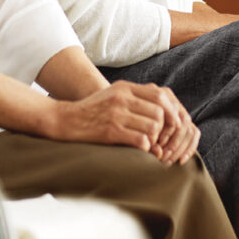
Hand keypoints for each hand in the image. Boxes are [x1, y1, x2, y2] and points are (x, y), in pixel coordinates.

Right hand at [51, 80, 199, 165]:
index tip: (174, 124)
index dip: (172, 111)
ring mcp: (116, 113)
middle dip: (166, 129)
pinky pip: (140, 140)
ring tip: (150, 145)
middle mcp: (122, 97)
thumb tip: (163, 111)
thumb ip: (135, 99)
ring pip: (153, 126)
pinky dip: (146, 147)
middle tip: (163, 140)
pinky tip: (141, 150)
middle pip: (160, 112)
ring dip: (156, 139)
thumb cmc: (91, 111)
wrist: (65, 120)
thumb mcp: (113, 96)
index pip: (160, 95)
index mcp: (125, 87)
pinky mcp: (111, 131)